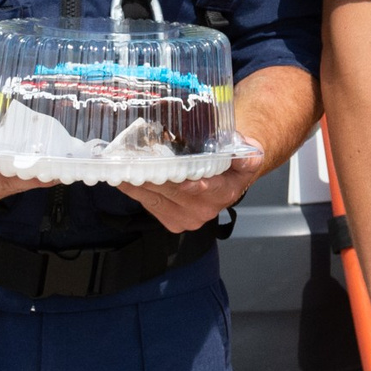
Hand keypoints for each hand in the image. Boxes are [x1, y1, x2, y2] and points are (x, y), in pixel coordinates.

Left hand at [121, 153, 266, 234]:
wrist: (228, 179)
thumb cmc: (233, 162)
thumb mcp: (249, 154)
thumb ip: (248, 154)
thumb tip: (242, 149)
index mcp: (225, 193)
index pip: (209, 189)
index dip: (194, 185)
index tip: (182, 180)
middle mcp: (205, 210)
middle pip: (173, 192)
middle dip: (153, 175)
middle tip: (132, 159)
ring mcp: (186, 219)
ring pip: (157, 199)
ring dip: (137, 183)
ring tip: (120, 166)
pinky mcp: (171, 221)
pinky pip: (149, 205)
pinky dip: (135, 190)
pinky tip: (122, 177)